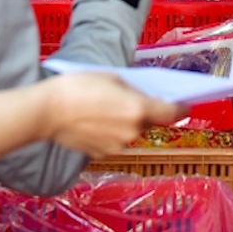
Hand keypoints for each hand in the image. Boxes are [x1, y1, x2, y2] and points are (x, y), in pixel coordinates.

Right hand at [37, 72, 180, 156]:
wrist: (47, 111)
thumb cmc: (78, 87)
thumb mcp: (112, 77)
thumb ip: (134, 90)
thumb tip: (145, 97)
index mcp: (138, 110)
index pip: (172, 112)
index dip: (181, 108)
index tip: (185, 104)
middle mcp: (133, 132)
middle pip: (149, 122)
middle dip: (145, 112)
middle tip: (129, 99)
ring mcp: (118, 146)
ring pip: (131, 133)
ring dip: (126, 122)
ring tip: (106, 109)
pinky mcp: (102, 154)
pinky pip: (115, 141)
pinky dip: (111, 132)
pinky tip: (95, 120)